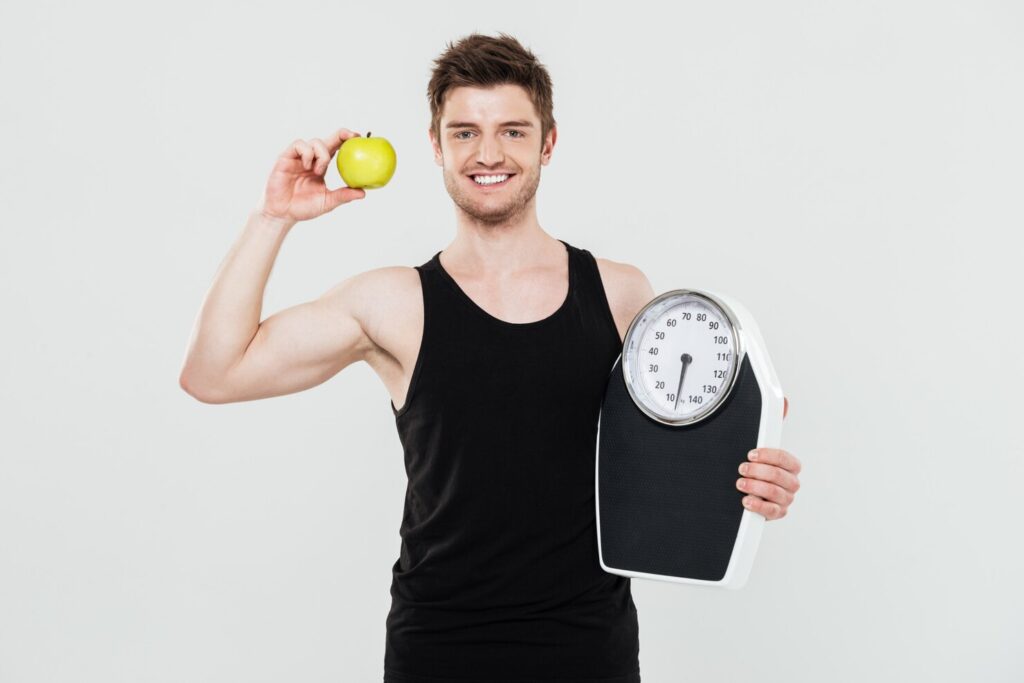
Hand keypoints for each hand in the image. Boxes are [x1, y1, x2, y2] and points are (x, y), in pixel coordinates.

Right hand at [257, 128, 366, 222]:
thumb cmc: (304, 207)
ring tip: (318, 171)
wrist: (283, 213)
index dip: (347, 140)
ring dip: (322, 154)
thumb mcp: (327, 202)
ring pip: (315, 142)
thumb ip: (343, 196)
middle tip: (352, 137)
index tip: (359, 138)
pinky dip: (307, 153)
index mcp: (322, 166)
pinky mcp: (286, 158)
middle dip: (342, 134)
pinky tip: (307, 166)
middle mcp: (312, 159)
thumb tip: (363, 193)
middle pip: (328, 139)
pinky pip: (299, 145)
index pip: (336, 148)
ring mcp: (299, 157)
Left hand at [736, 396, 800, 519]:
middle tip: (742, 468)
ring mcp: (785, 499)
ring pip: (776, 494)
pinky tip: (746, 500)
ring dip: (756, 487)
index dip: (769, 456)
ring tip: (740, 483)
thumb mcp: (760, 445)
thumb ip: (771, 425)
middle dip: (760, 471)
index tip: (751, 454)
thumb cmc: (755, 466)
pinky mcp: (776, 513)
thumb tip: (784, 402)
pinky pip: (773, 512)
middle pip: (781, 477)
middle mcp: (790, 483)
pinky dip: (759, 506)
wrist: (741, 489)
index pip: (786, 459)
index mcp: (790, 466)